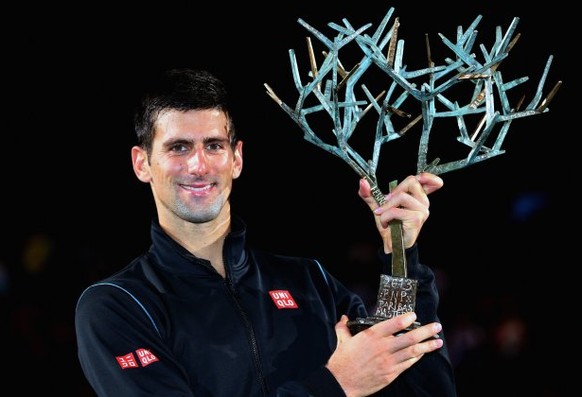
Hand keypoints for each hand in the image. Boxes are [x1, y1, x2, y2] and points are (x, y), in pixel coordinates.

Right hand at [326, 313, 442, 396]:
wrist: (340, 383)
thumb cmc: (341, 361)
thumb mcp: (342, 340)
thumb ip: (343, 327)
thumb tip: (344, 317)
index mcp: (371, 336)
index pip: (394, 324)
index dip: (407, 319)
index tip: (414, 316)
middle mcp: (382, 347)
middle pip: (409, 337)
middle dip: (426, 331)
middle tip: (436, 326)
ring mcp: (388, 362)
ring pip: (413, 351)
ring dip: (427, 346)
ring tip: (438, 341)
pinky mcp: (390, 374)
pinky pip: (408, 364)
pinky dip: (417, 358)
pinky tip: (423, 353)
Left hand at [358, 173, 443, 252]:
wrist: (391, 243)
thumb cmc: (390, 224)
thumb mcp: (378, 205)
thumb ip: (369, 193)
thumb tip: (362, 182)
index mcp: (418, 197)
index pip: (432, 181)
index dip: (428, 176)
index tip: (420, 177)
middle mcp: (423, 202)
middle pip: (411, 181)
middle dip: (394, 191)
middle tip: (387, 202)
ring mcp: (422, 211)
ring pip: (402, 196)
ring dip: (386, 207)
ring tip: (384, 215)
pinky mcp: (416, 219)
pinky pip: (396, 211)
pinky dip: (385, 217)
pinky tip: (386, 223)